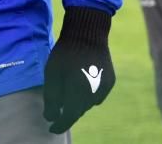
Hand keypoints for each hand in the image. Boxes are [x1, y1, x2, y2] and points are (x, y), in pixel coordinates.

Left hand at [43, 7, 114, 133]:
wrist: (88, 31)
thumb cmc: (66, 52)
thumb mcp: (52, 73)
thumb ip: (52, 98)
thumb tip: (51, 118)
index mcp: (79, 91)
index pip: (69, 116)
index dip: (59, 125)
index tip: (51, 128)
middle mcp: (94, 92)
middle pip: (78, 110)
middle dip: (68, 109)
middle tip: (58, 101)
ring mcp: (104, 88)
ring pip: (88, 103)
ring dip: (78, 100)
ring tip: (71, 84)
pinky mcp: (110, 82)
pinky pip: (97, 95)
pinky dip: (88, 93)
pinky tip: (82, 79)